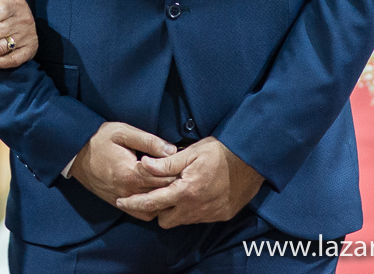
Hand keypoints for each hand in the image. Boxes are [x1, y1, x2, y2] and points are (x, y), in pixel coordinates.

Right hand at [68, 122, 176, 220]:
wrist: (74, 153)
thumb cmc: (99, 139)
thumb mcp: (123, 133)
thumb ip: (148, 141)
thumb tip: (172, 149)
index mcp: (131, 173)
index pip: (165, 178)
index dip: (178, 171)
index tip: (186, 163)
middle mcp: (128, 190)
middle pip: (162, 194)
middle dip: (175, 184)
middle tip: (184, 174)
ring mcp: (122, 199)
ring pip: (153, 208)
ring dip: (164, 198)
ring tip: (171, 185)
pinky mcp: (117, 203)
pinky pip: (141, 214)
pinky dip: (151, 208)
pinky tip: (156, 195)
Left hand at [115, 137, 264, 227]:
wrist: (252, 160)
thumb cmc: (220, 152)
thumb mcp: (190, 152)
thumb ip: (165, 163)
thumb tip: (142, 165)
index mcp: (184, 192)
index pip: (152, 203)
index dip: (134, 203)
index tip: (121, 201)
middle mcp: (195, 208)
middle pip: (165, 220)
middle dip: (157, 210)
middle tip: (155, 194)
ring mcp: (209, 214)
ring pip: (182, 220)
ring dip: (174, 210)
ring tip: (174, 193)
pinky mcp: (221, 215)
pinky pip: (198, 218)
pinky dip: (191, 210)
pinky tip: (193, 195)